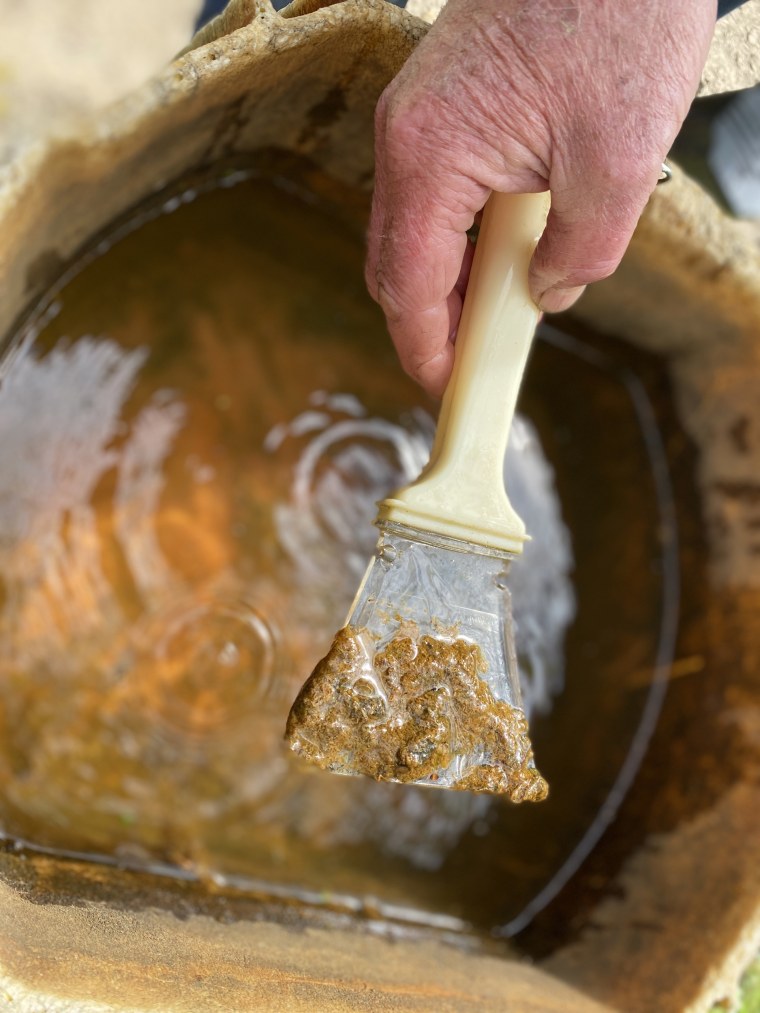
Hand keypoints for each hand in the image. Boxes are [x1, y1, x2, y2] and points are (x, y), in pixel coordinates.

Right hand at [366, 0, 715, 395]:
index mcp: (431, 155)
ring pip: (412, 232)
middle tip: (478, 361)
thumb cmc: (621, 17)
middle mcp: (406, 138)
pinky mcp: (441, 108)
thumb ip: (581, 252)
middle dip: (431, 323)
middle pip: (395, 265)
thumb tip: (549, 291)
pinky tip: (507, 251)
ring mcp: (418, 119)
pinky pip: (433, 195)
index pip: (408, 286)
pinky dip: (461, 238)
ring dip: (449, 280)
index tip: (449, 391)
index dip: (425, 351)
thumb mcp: (619, 162)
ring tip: (502, 310)